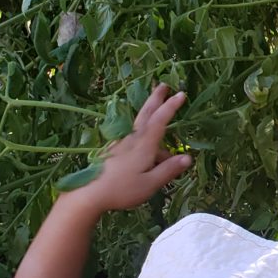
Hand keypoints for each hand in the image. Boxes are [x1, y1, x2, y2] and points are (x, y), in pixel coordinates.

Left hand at [60, 84, 192, 217]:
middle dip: (156, 98)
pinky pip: (133, 140)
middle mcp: (132, 139)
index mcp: (144, 144)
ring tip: (163, 147)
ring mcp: (120, 143)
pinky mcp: (112, 150)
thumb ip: (168, 170)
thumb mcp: (150, 184)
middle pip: (146, 113)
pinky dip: (143, 139)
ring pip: (140, 128)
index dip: (171, 106)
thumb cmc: (122, 189)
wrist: (89, 193)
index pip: (160, 120)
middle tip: (163, 84)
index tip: (181, 94)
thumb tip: (188, 158)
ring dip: (150, 119)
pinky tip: (146, 156)